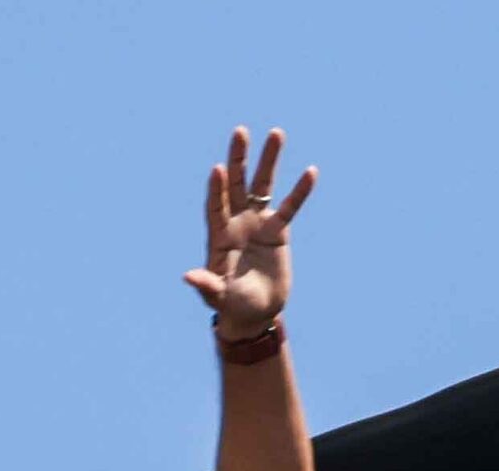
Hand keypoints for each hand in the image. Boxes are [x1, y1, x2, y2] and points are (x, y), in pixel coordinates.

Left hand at [182, 127, 315, 339]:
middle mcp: (236, 221)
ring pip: (262, 186)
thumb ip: (206, 284)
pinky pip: (291, 207)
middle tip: (240, 132)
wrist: (255, 312)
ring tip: (276, 133)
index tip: (219, 170)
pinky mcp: (278, 231)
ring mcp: (257, 223)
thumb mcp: (218, 296)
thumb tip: (188, 277)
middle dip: (238, 159)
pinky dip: (300, 191)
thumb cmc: (231, 304)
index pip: (215, 206)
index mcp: (219, 234)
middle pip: (236, 184)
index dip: (217, 189)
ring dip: (268, 161)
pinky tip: (310, 172)